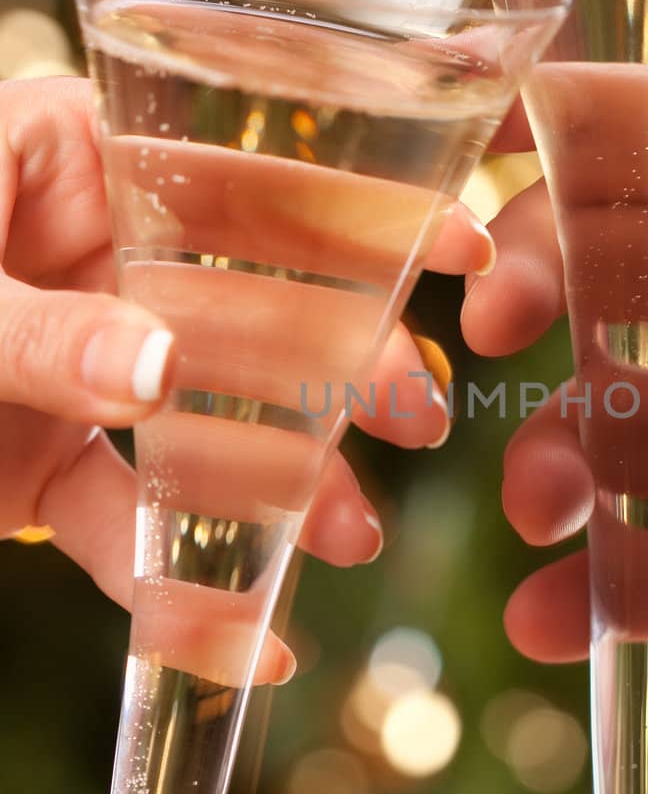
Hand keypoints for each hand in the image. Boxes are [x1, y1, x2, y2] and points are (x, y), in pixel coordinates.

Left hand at [0, 77, 494, 678]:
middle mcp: (87, 251)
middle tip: (411, 422)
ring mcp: (76, 362)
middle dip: (335, 366)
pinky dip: (174, 581)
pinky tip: (239, 640)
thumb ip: (35, 329)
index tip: (459, 240)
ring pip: (202, 419)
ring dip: (273, 485)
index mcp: (61, 153)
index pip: (235, 163)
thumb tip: (165, 369)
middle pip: (245, 300)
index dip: (358, 202)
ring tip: (341, 543)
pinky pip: (126, 517)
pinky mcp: (44, 463)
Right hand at [465, 44, 647, 660]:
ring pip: (632, 428)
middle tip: (490, 382)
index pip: (631, 150)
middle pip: (605, 296)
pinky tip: (572, 622)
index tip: (499, 268)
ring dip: (572, 472)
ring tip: (542, 514)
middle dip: (548, 345)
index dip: (549, 197)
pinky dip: (636, 582)